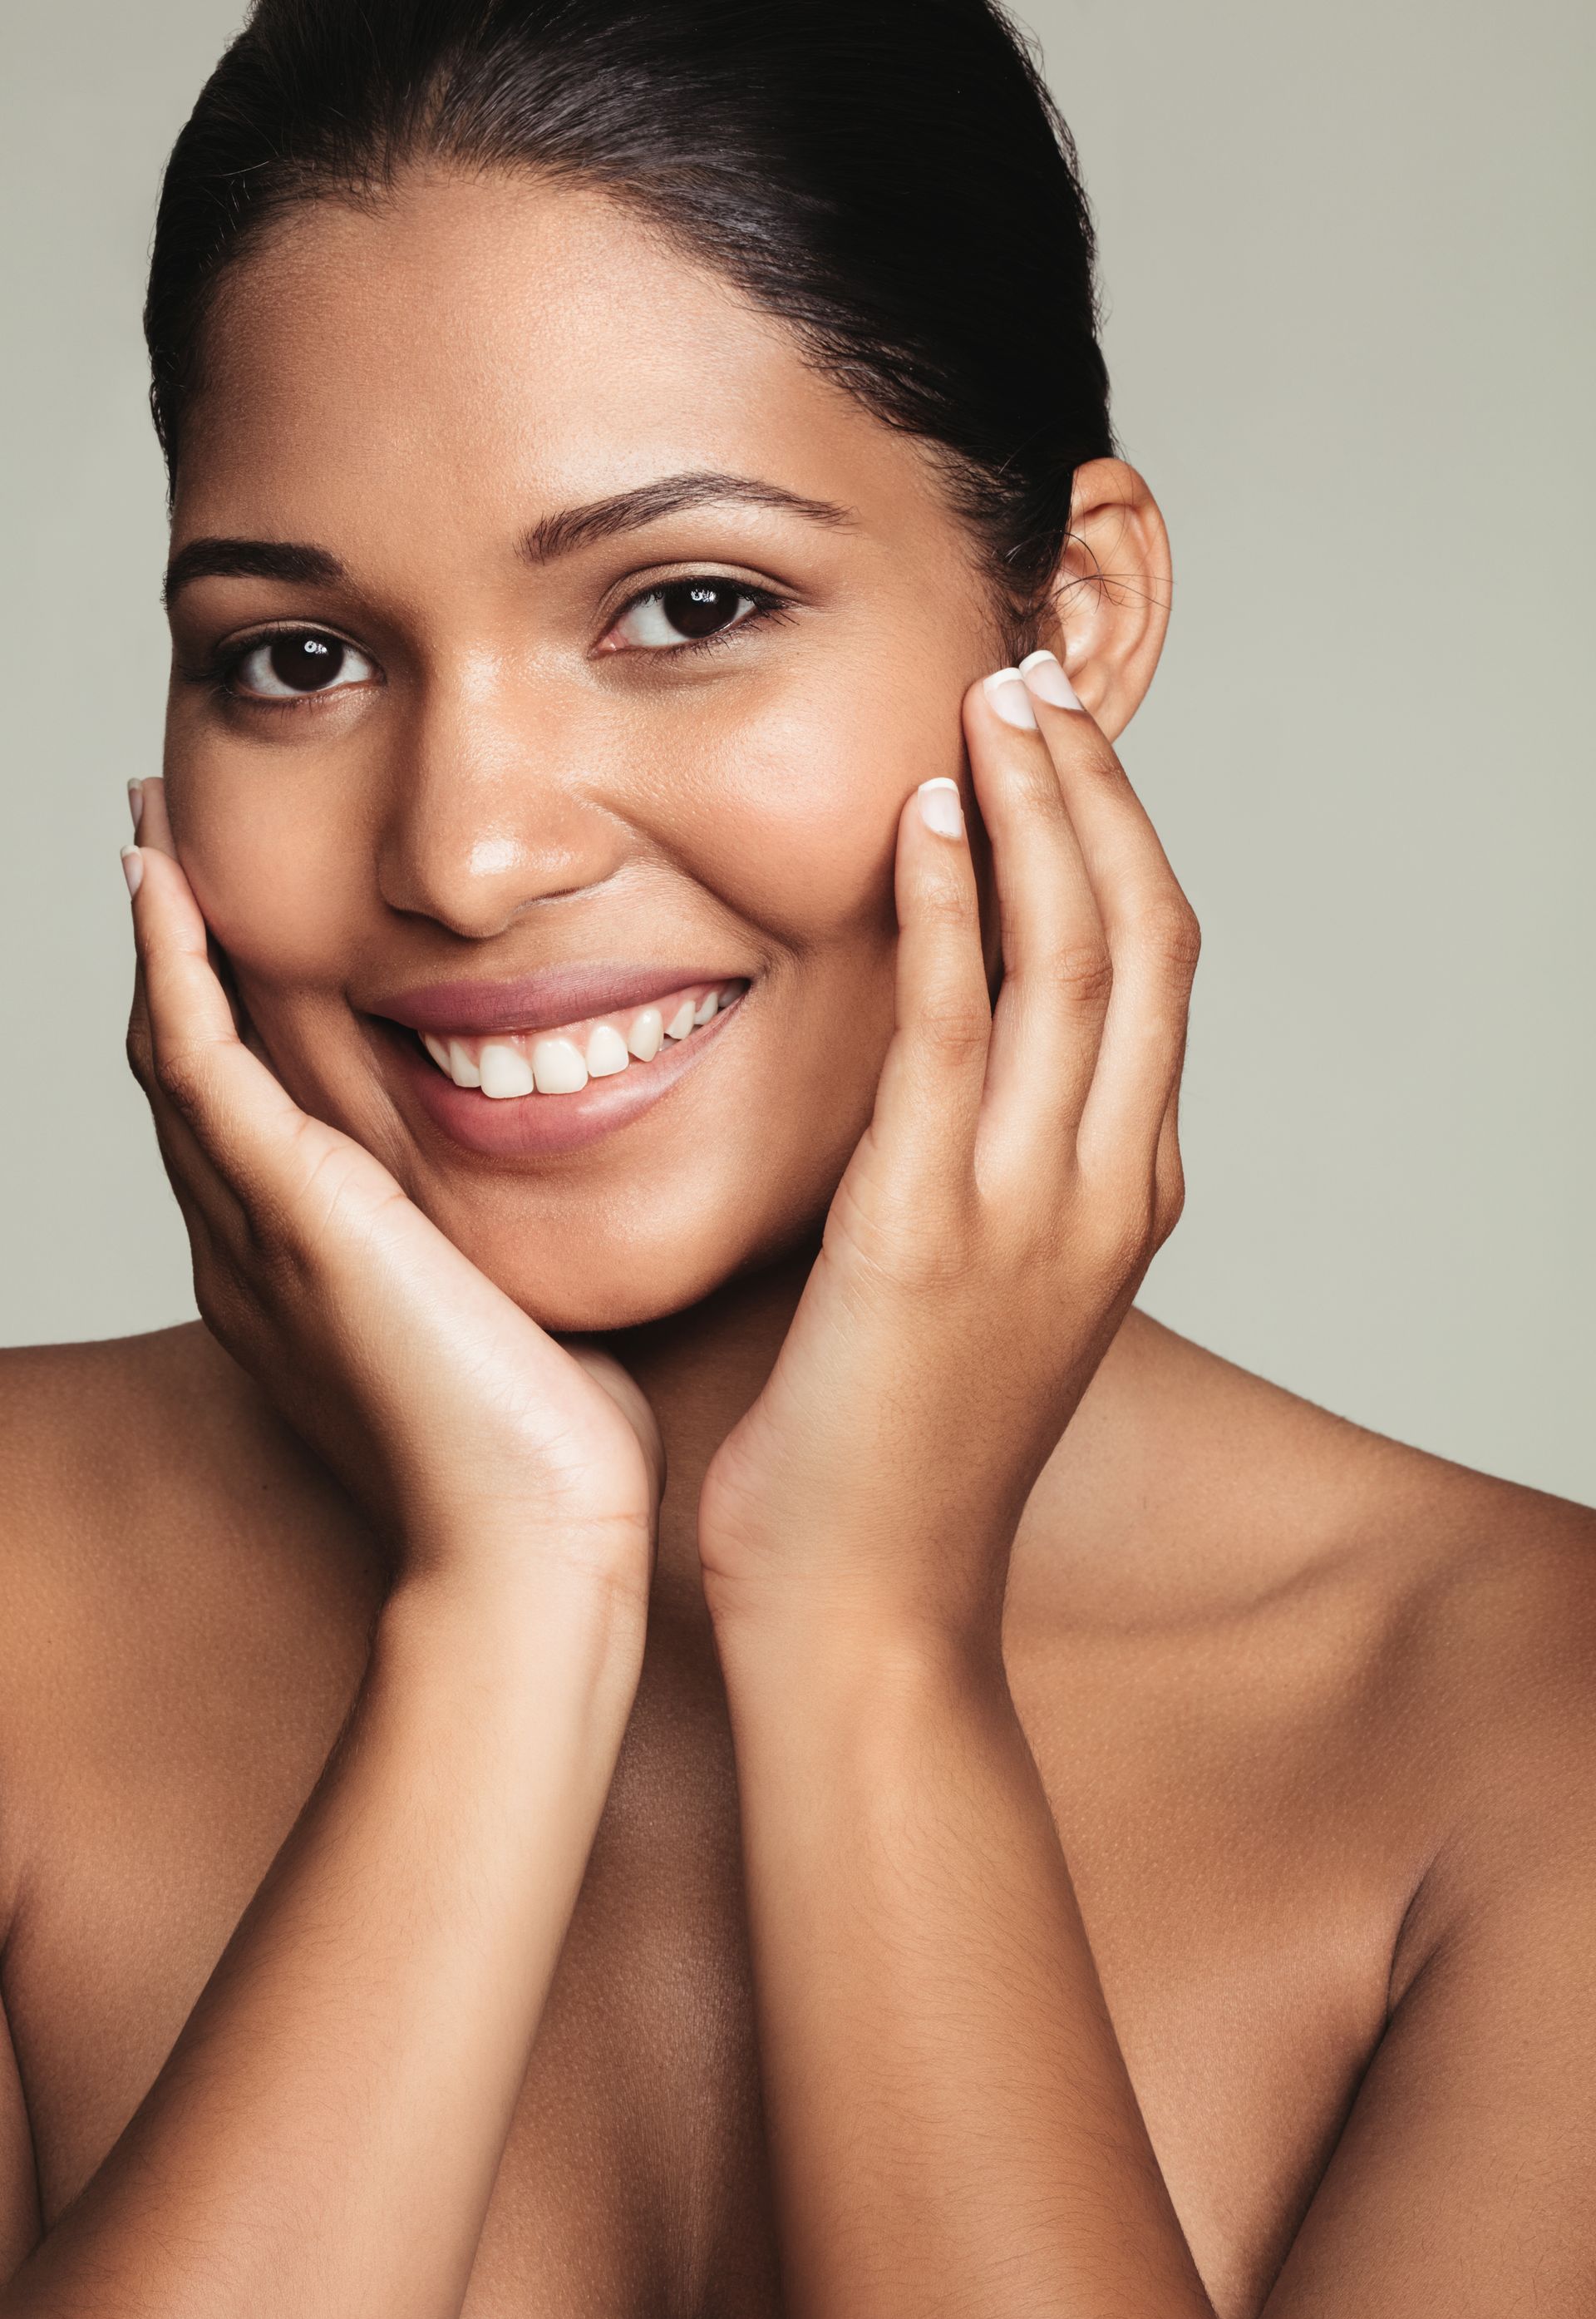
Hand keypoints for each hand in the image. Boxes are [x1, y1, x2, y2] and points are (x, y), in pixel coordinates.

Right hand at [123, 777, 660, 1603]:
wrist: (532, 1543)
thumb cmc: (548, 1462)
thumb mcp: (516, 1331)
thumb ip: (506, 1268)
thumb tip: (556, 1230)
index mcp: (305, 1282)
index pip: (246, 1129)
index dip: (227, 1029)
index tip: (232, 940)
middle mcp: (255, 1254)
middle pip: (187, 1083)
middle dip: (170, 967)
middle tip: (159, 856)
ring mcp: (261, 1233)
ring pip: (176, 1060)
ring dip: (159, 943)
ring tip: (148, 840)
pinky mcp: (294, 1214)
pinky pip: (202, 1064)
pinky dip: (172, 968)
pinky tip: (160, 884)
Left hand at [696, 654, 1197, 1649]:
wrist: (869, 1610)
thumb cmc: (894, 1459)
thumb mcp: (970, 1292)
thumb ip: (976, 1170)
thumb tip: (927, 1066)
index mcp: (1121, 1197)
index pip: (1150, 977)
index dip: (1116, 842)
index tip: (1059, 745)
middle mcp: (1104, 1189)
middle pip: (1142, 939)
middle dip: (1098, 794)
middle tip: (1038, 676)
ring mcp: (1032, 1210)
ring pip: (1075, 962)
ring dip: (1039, 813)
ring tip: (995, 700)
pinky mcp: (929, 1231)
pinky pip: (960, 1037)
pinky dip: (955, 913)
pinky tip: (927, 819)